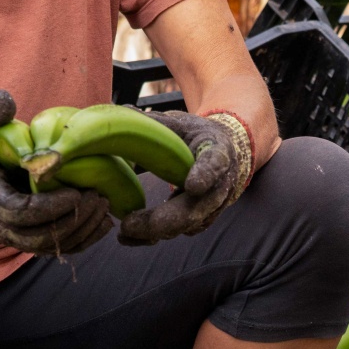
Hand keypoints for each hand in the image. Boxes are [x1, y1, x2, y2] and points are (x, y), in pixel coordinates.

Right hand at [0, 90, 112, 255]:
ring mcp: (13, 234)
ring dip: (81, 231)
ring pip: (49, 247)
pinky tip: (103, 221)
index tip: (76, 192)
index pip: (18, 214)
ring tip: (105, 206)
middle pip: (38, 237)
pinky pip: (55, 247)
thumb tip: (7, 103)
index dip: (49, 207)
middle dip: (72, 221)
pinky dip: (82, 239)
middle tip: (99, 197)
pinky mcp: (26, 237)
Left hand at [118, 110, 253, 245]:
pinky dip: (155, 236)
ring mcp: (212, 206)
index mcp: (218, 151)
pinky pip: (179, 231)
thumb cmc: (197, 135)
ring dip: (155, 232)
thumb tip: (122, 111)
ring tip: (123, 232)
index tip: (192, 185)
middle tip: (128, 223)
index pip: (215, 163)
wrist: (225, 153)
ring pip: (186, 225)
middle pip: (196, 207)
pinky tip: (129, 236)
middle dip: (163, 219)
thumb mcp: (181, 122)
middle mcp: (221, 183)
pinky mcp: (201, 219)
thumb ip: (155, 122)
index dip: (206, 174)